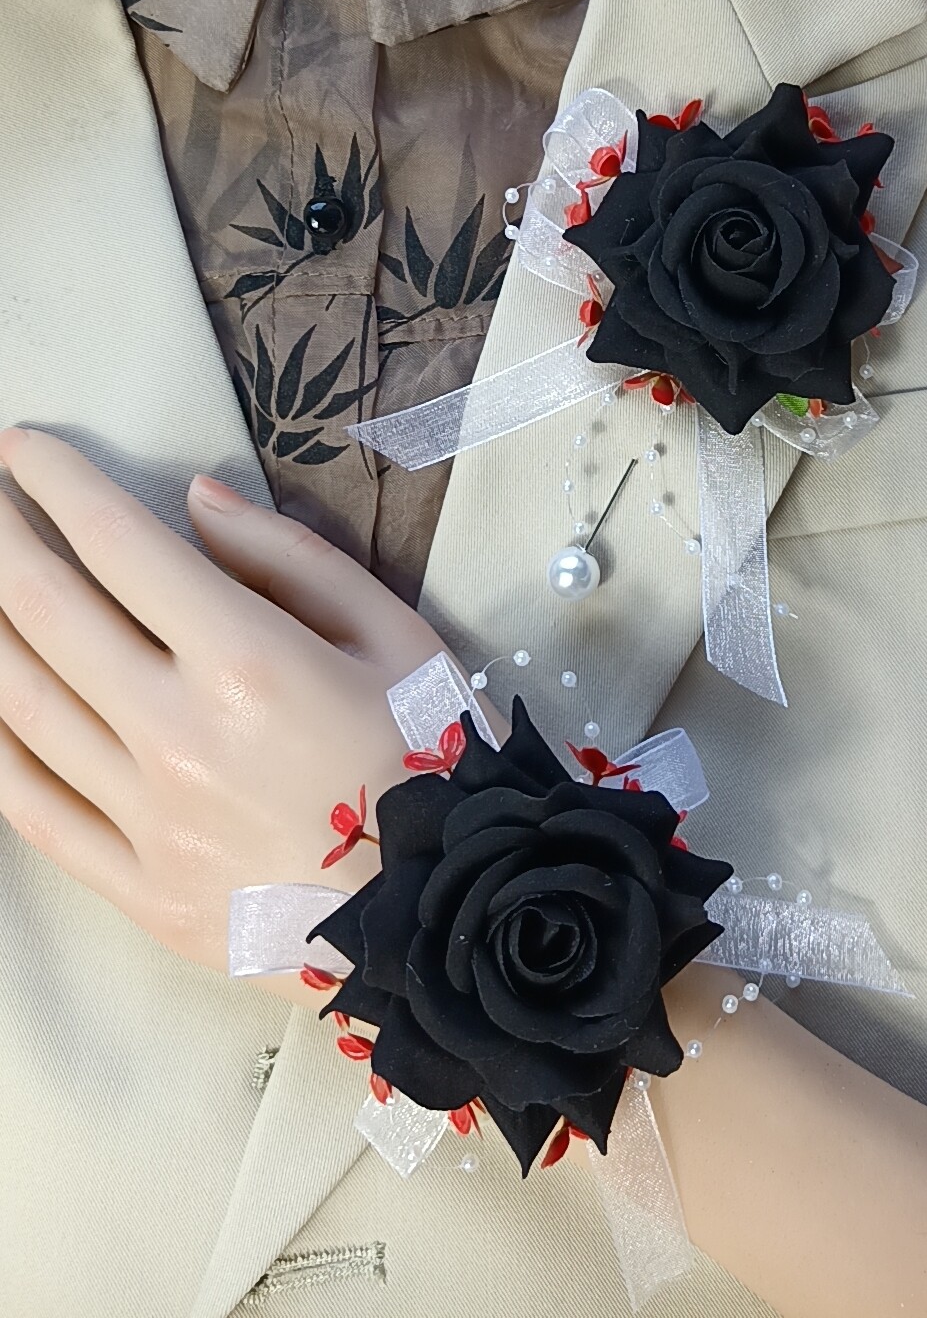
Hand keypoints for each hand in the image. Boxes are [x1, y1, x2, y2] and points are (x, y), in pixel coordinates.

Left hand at [0, 425, 484, 985]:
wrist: (447, 914)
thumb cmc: (431, 762)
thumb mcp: (396, 635)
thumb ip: (292, 560)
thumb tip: (197, 501)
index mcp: (250, 662)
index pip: (121, 546)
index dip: (60, 484)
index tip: (25, 449)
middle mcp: (180, 734)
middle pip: (48, 613)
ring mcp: (150, 819)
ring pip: (24, 706)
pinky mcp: (141, 888)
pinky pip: (34, 811)